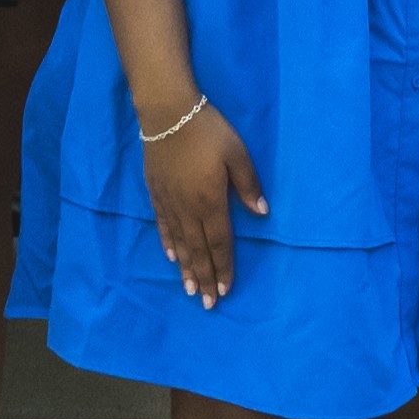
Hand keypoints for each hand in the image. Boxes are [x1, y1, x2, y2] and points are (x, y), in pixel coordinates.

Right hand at [139, 91, 262, 305]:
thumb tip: (262, 213)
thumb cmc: (208, 131)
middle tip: (208, 304)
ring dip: (186, 268)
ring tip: (190, 290)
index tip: (225, 291)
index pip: (219, 243)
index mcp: (210, 202)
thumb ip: (248, 185)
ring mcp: (170, 203)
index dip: (223, 268)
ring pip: (179, 243)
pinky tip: (171, 257)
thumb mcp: (237, 153)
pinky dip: (168, 244)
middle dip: (205, 278)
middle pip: (198, 250)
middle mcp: (188, 209)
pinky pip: (163, 226)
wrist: (167, 113)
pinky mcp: (156, 193)